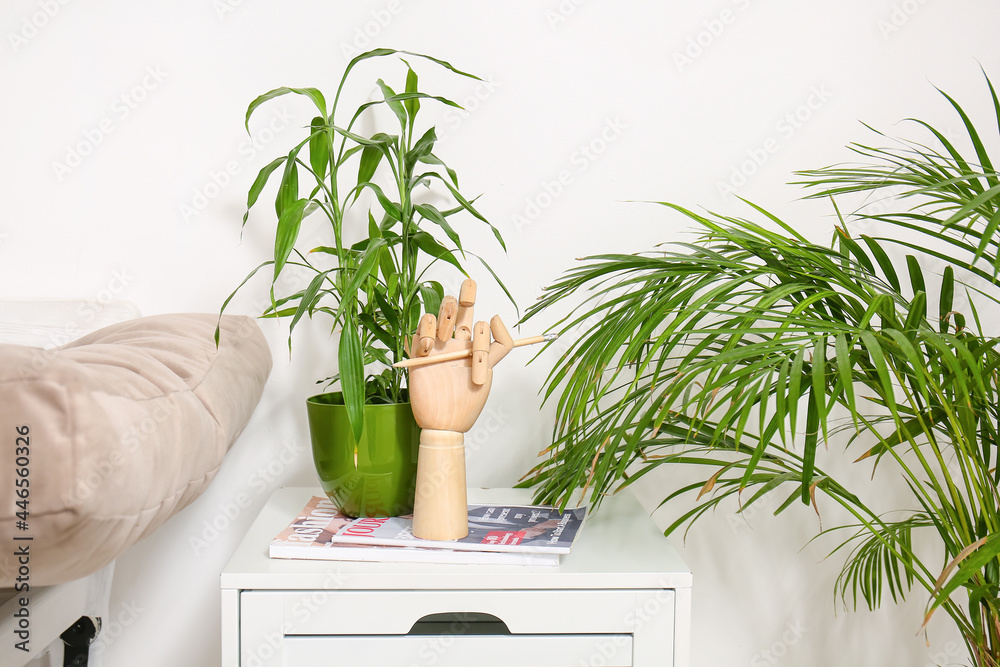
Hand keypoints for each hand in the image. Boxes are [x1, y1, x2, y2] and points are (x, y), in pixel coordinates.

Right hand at [405, 279, 512, 431]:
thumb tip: (494, 316)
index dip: (486, 330)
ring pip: (438, 314)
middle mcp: (455, 343)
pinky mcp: (418, 353)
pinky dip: (425, 333)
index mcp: (473, 348)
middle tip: (470, 285)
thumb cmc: (468, 402)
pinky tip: (429, 349)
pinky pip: (419, 330)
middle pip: (459, 309)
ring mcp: (436, 346)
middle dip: (466, 293)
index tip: (489, 334)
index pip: (479, 322)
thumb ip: (498, 345)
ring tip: (446, 336)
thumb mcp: (489, 371)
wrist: (445, 422)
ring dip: (445, 316)